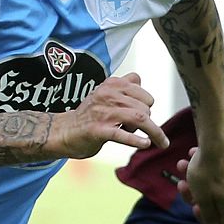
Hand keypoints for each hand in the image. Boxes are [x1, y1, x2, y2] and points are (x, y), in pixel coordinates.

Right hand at [50, 72, 168, 159]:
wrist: (65, 131)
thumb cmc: (90, 115)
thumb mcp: (105, 93)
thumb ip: (122, 85)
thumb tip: (139, 79)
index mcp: (111, 84)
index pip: (143, 92)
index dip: (145, 104)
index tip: (139, 114)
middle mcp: (108, 95)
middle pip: (145, 107)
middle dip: (147, 121)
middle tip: (134, 129)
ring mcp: (103, 113)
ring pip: (139, 118)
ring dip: (154, 132)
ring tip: (158, 142)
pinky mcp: (98, 130)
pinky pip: (122, 134)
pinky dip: (136, 140)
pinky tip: (146, 144)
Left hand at [175, 140, 223, 223]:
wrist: (216, 139)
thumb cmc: (206, 170)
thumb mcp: (202, 197)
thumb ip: (208, 214)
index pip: (220, 221)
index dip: (204, 217)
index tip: (194, 206)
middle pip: (212, 200)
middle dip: (194, 193)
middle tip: (181, 183)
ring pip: (211, 181)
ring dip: (193, 176)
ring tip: (181, 164)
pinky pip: (216, 166)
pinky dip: (203, 163)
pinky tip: (192, 153)